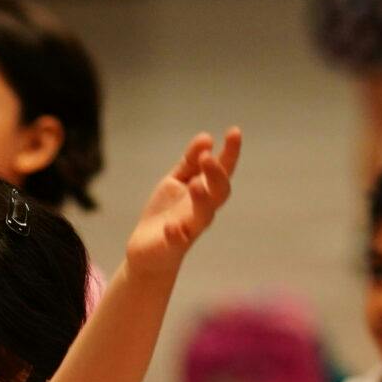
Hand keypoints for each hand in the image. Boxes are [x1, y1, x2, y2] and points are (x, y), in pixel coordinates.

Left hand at [125, 130, 240, 272]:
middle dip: (216, 175)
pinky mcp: (173, 245)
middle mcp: (202, 209)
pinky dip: (176, 233)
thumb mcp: (176, 181)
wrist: (148, 250)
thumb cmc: (167, 213)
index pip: (223, 170)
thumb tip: (207, 137)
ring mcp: (189, 228)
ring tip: (195, 185)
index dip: (230, 152)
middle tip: (207, 158)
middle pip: (219, 192)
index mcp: (205, 191)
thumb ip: (189, 161)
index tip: (234, 131)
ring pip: (204, 215)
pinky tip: (171, 227)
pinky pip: (178, 240)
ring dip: (202, 199)